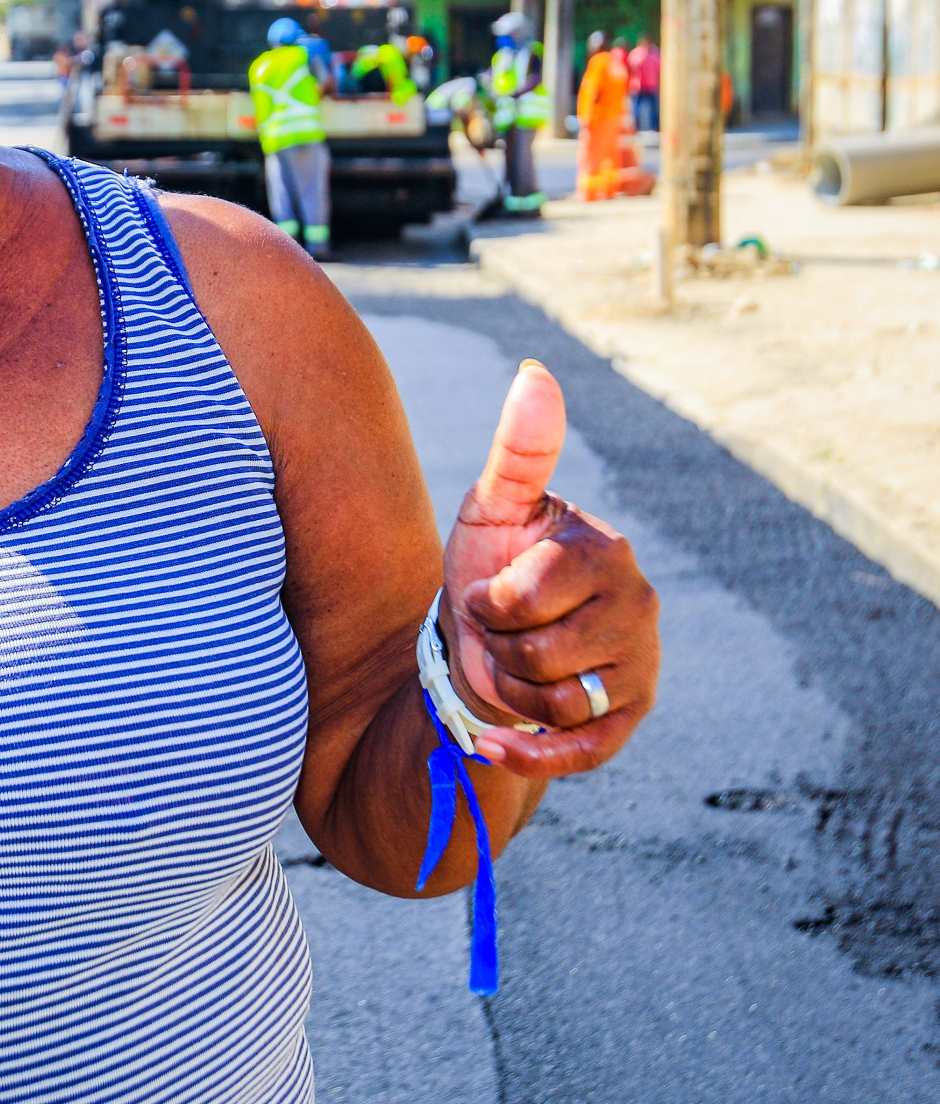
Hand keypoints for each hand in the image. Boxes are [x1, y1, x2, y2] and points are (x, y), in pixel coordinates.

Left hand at [439, 360, 658, 776]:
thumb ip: (519, 448)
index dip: (489, 600)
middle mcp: (638, 607)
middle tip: (499, 632)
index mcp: (605, 551)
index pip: (529, 592)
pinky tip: (495, 740)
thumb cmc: (491, 565)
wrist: (486, 642)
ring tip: (510, 665)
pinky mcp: (627, 720)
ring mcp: (639, 667)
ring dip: (509, 691)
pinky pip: (581, 751)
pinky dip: (528, 751)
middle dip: (497, 648)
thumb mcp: (493, 506)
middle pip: (540, 653)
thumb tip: (536, 373)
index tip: (487, 591)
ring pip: (556, 702)